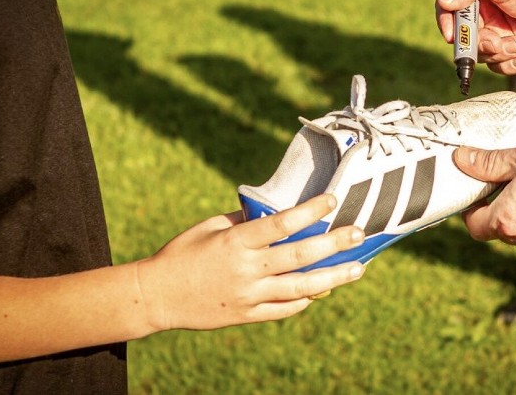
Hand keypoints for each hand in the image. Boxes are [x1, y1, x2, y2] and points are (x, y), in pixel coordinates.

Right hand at [135, 194, 364, 331]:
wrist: (156, 296)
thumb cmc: (183, 253)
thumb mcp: (211, 226)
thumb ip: (245, 219)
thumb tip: (279, 209)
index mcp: (235, 241)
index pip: (281, 223)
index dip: (310, 211)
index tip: (333, 200)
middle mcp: (246, 269)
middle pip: (299, 256)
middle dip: (333, 244)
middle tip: (359, 234)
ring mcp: (248, 295)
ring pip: (300, 287)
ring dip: (333, 278)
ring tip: (357, 269)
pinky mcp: (247, 315)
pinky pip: (285, 309)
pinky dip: (306, 299)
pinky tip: (323, 289)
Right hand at [435, 0, 515, 74]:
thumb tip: (444, 2)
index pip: (449, 7)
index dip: (446, 22)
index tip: (452, 35)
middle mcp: (485, 13)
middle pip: (463, 36)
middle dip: (478, 43)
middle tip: (495, 43)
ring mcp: (498, 33)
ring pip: (480, 54)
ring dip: (497, 54)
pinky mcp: (512, 51)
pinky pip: (499, 66)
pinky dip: (510, 64)